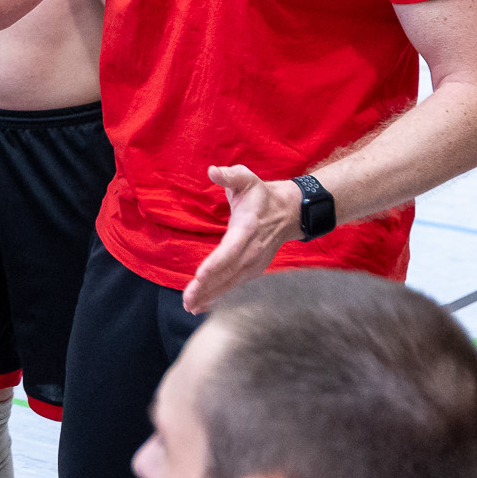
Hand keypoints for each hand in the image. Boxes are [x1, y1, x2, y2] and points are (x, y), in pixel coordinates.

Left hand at [183, 166, 302, 312]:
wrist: (289, 212)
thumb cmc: (261, 195)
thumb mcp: (246, 179)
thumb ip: (230, 175)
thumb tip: (213, 170)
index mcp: (248, 228)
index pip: (230, 249)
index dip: (216, 263)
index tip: (200, 275)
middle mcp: (252, 250)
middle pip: (228, 272)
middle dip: (208, 287)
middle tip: (188, 300)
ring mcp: (254, 262)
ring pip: (231, 283)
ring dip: (211, 296)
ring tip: (191, 307)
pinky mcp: (253, 270)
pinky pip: (235, 286)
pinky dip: (220, 297)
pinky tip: (203, 306)